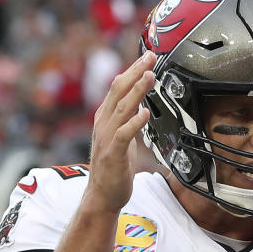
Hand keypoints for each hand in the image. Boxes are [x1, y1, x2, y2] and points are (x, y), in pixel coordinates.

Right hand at [85, 51, 156, 214]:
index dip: (133, 70)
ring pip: (122, 108)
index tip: (147, 56)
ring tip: (150, 76)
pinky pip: (124, 134)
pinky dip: (134, 122)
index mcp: (106, 118)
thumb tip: (140, 105)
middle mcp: (104, 123)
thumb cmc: (114, 167)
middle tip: (150, 56)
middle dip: (135, 71)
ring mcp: (107, 137)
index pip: (118, 87)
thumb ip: (128, 120)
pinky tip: (144, 112)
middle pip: (119, 91)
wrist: (102, 195)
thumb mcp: (122, 137)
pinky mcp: (113, 153)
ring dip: (136, 91)